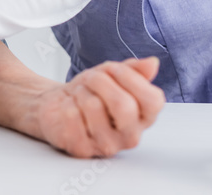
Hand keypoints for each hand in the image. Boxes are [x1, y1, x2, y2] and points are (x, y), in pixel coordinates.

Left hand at [31, 58, 164, 157]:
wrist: (58, 107)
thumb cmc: (89, 92)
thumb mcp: (111, 75)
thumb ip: (134, 70)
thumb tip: (152, 63)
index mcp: (144, 118)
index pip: (153, 101)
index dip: (130, 78)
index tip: (112, 68)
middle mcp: (130, 136)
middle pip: (124, 106)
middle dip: (101, 81)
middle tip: (90, 78)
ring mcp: (107, 145)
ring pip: (94, 106)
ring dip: (81, 91)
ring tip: (79, 94)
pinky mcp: (82, 149)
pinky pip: (72, 116)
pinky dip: (66, 103)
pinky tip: (68, 108)